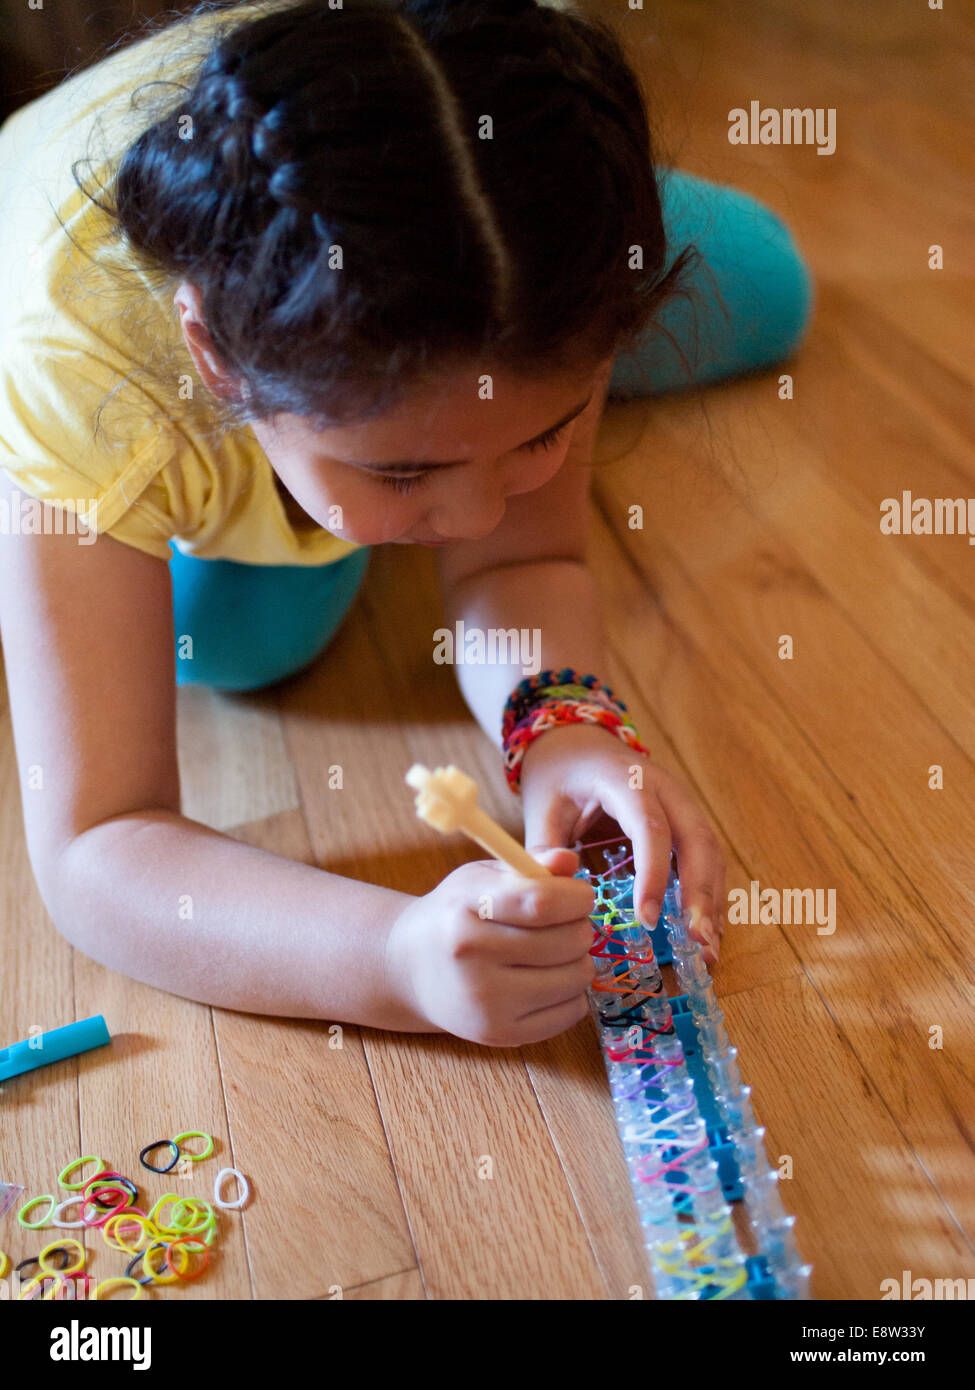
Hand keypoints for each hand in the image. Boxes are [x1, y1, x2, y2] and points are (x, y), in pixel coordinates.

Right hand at [385, 851, 595, 1045]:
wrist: (411, 968)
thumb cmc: (456, 914)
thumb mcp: (483, 878)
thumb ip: (530, 867)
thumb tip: (568, 861)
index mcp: (466, 910)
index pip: (543, 902)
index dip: (576, 897)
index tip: (580, 896)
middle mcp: (473, 959)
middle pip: (568, 941)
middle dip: (579, 926)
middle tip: (565, 924)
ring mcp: (487, 1003)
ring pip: (577, 977)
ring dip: (578, 960)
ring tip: (554, 952)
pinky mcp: (501, 1034)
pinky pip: (571, 1012)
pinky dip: (572, 994)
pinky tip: (547, 980)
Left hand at [519, 723, 725, 963]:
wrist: (576, 744)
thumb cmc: (559, 777)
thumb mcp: (540, 807)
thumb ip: (544, 847)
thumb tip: (558, 880)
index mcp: (626, 779)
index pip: (651, 827)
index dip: (654, 874)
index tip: (647, 919)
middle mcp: (665, 788)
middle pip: (697, 838)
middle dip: (701, 892)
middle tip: (697, 940)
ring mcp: (681, 802)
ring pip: (710, 849)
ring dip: (712, 898)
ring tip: (707, 946)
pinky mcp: (685, 820)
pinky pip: (706, 855)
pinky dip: (709, 892)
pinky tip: (706, 928)